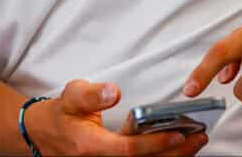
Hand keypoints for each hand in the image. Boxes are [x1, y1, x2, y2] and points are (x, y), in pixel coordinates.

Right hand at [25, 79, 208, 155]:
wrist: (43, 135)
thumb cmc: (60, 115)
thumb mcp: (70, 96)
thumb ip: (91, 94)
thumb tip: (112, 92)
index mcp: (91, 146)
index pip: (129, 149)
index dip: (155, 142)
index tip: (178, 132)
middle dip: (174, 153)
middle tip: (198, 137)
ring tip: (195, 142)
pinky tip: (178, 149)